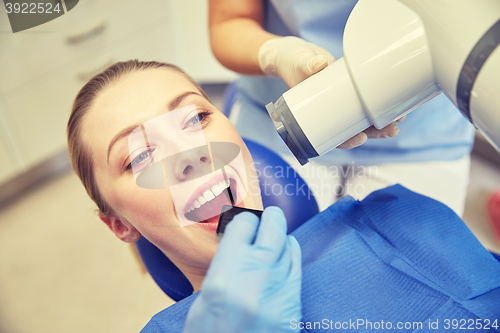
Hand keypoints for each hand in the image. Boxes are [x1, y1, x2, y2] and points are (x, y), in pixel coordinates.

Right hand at [183, 207, 301, 332]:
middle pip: (272, 227)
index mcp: (223, 276)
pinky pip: (297, 266)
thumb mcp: (203, 301)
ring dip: (280, 237)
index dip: (243, 220)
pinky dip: (291, 255)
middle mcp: (254, 278)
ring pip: (287, 244)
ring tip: (274, 236)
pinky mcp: (293, 305)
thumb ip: (224, 268)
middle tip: (267, 216)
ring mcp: (278, 291)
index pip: (243, 225)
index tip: (243, 222)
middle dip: (269, 218)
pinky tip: (286, 253)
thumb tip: (237, 246)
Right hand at [259, 36, 404, 148]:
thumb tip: (319, 64)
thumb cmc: (291, 63)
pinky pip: (366, 101)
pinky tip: (396, 102)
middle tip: (392, 129)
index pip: (331, 136)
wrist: (295, 54)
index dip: (346, 141)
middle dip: (374, 132)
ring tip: (399, 117)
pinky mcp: (350, 89)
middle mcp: (330, 112)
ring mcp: (342, 102)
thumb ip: (307, 64)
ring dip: (382, 121)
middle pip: (353, 130)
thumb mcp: (297, 63)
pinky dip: (380, 103)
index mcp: (314, 116)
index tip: (360, 138)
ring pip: (363, 118)